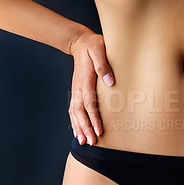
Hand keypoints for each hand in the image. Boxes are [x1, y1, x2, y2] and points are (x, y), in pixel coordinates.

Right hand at [68, 29, 114, 144]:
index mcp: (85, 80)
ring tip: (83, 142)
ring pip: (75, 113)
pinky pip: (73, 109)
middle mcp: (78, 88)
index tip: (99, 130)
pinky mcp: (76, 91)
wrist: (80, 42)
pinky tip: (78, 131)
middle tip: (91, 142)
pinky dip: (75, 121)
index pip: (89, 103)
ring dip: (79, 127)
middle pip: (80, 112)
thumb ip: (103, 65)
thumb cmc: (93, 46)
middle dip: (85, 128)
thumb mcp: (99, 49)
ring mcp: (76, 90)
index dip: (94, 118)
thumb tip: (110, 82)